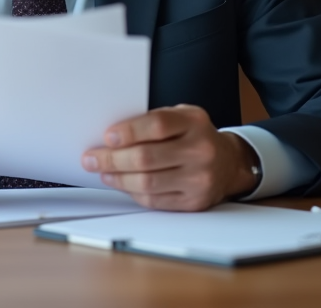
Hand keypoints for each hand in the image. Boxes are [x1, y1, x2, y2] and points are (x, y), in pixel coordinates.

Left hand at [80, 104, 258, 211]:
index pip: (157, 125)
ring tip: (103, 172)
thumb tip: (112, 136)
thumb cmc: (195, 136)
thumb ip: (153, 122)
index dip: (129, 131)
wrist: (228, 163)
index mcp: (194, 122)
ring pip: (147, 183)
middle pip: (147, 157)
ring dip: (118, 178)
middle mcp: (200, 150)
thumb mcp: (182, 117)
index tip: (108, 136)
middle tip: (92, 158)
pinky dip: (133, 193)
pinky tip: (121, 184)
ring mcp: (199, 179)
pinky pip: (155, 201)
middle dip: (112, 159)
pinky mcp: (194, 202)